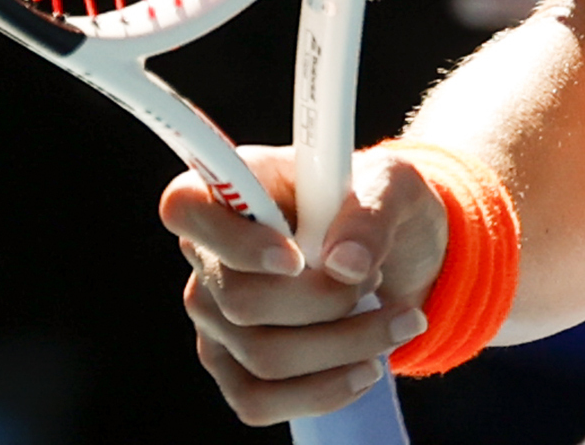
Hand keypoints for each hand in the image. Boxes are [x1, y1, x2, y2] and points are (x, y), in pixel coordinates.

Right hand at [164, 148, 446, 425]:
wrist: (398, 253)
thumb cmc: (380, 205)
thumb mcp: (394, 184)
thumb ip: (370, 212)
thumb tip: (345, 264)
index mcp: (233, 187)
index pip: (186, 208)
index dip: (233, 240)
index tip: (296, 257)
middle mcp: (209, 253)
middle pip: (241, 301)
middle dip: (327, 302)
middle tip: (376, 279)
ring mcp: (214, 315)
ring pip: (263, 356)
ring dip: (345, 347)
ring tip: (393, 321)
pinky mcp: (232, 365)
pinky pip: (260, 400)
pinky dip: (325, 390)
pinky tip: (364, 368)